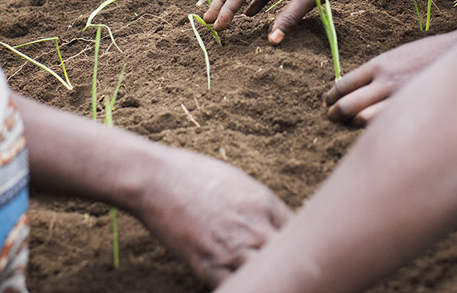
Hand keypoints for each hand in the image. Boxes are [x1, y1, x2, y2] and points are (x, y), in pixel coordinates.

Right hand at [133, 144, 290, 286]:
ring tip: (262, 277)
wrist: (156, 179)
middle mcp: (255, 228)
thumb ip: (261, 207)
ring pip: (265, 276)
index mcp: (265, 204)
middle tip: (283, 269)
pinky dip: (239, 286)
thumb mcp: (239, 182)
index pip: (300, 234)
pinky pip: (234, 287)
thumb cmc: (193, 174)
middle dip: (288, 264)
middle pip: (290, 258)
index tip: (293, 250)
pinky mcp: (207, 267)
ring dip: (265, 277)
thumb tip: (274, 225)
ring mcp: (232, 250)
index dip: (298, 245)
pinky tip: (237, 281)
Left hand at [323, 29, 456, 126]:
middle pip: (347, 104)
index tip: (327, 103)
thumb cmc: (430, 56)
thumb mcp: (399, 56)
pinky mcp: (412, 108)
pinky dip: (375, 131)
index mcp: (379, 65)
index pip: (343, 84)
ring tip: (351, 126)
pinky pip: (385, 126)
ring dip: (354, 124)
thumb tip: (358, 88)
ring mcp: (398, 97)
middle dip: (336, 113)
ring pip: (361, 119)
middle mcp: (384, 81)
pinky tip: (375, 132)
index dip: (331, 97)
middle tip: (332, 117)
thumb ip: (379, 72)